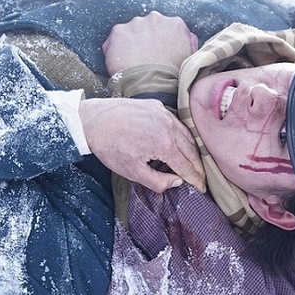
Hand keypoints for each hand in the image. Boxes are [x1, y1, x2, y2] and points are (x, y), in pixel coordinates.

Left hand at [79, 97, 205, 193]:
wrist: (93, 120)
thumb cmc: (110, 147)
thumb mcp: (132, 172)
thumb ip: (158, 181)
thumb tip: (177, 181)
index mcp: (165, 145)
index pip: (187, 166)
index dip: (196, 179)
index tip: (202, 188)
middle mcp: (169, 126)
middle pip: (192, 150)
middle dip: (198, 166)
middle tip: (201, 178)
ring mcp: (164, 113)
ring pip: (187, 134)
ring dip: (192, 150)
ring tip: (193, 162)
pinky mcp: (157, 106)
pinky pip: (176, 122)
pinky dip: (182, 134)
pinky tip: (179, 142)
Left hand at [102, 11, 198, 75]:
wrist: (152, 85)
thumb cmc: (174, 76)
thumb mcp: (190, 56)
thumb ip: (188, 41)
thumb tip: (186, 36)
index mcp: (175, 23)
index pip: (168, 28)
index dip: (163, 41)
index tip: (160, 52)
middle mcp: (155, 18)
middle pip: (148, 27)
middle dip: (146, 39)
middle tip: (145, 58)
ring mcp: (135, 23)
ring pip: (131, 32)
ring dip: (131, 43)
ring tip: (133, 62)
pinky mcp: (118, 31)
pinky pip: (115, 40)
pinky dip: (116, 50)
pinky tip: (121, 63)